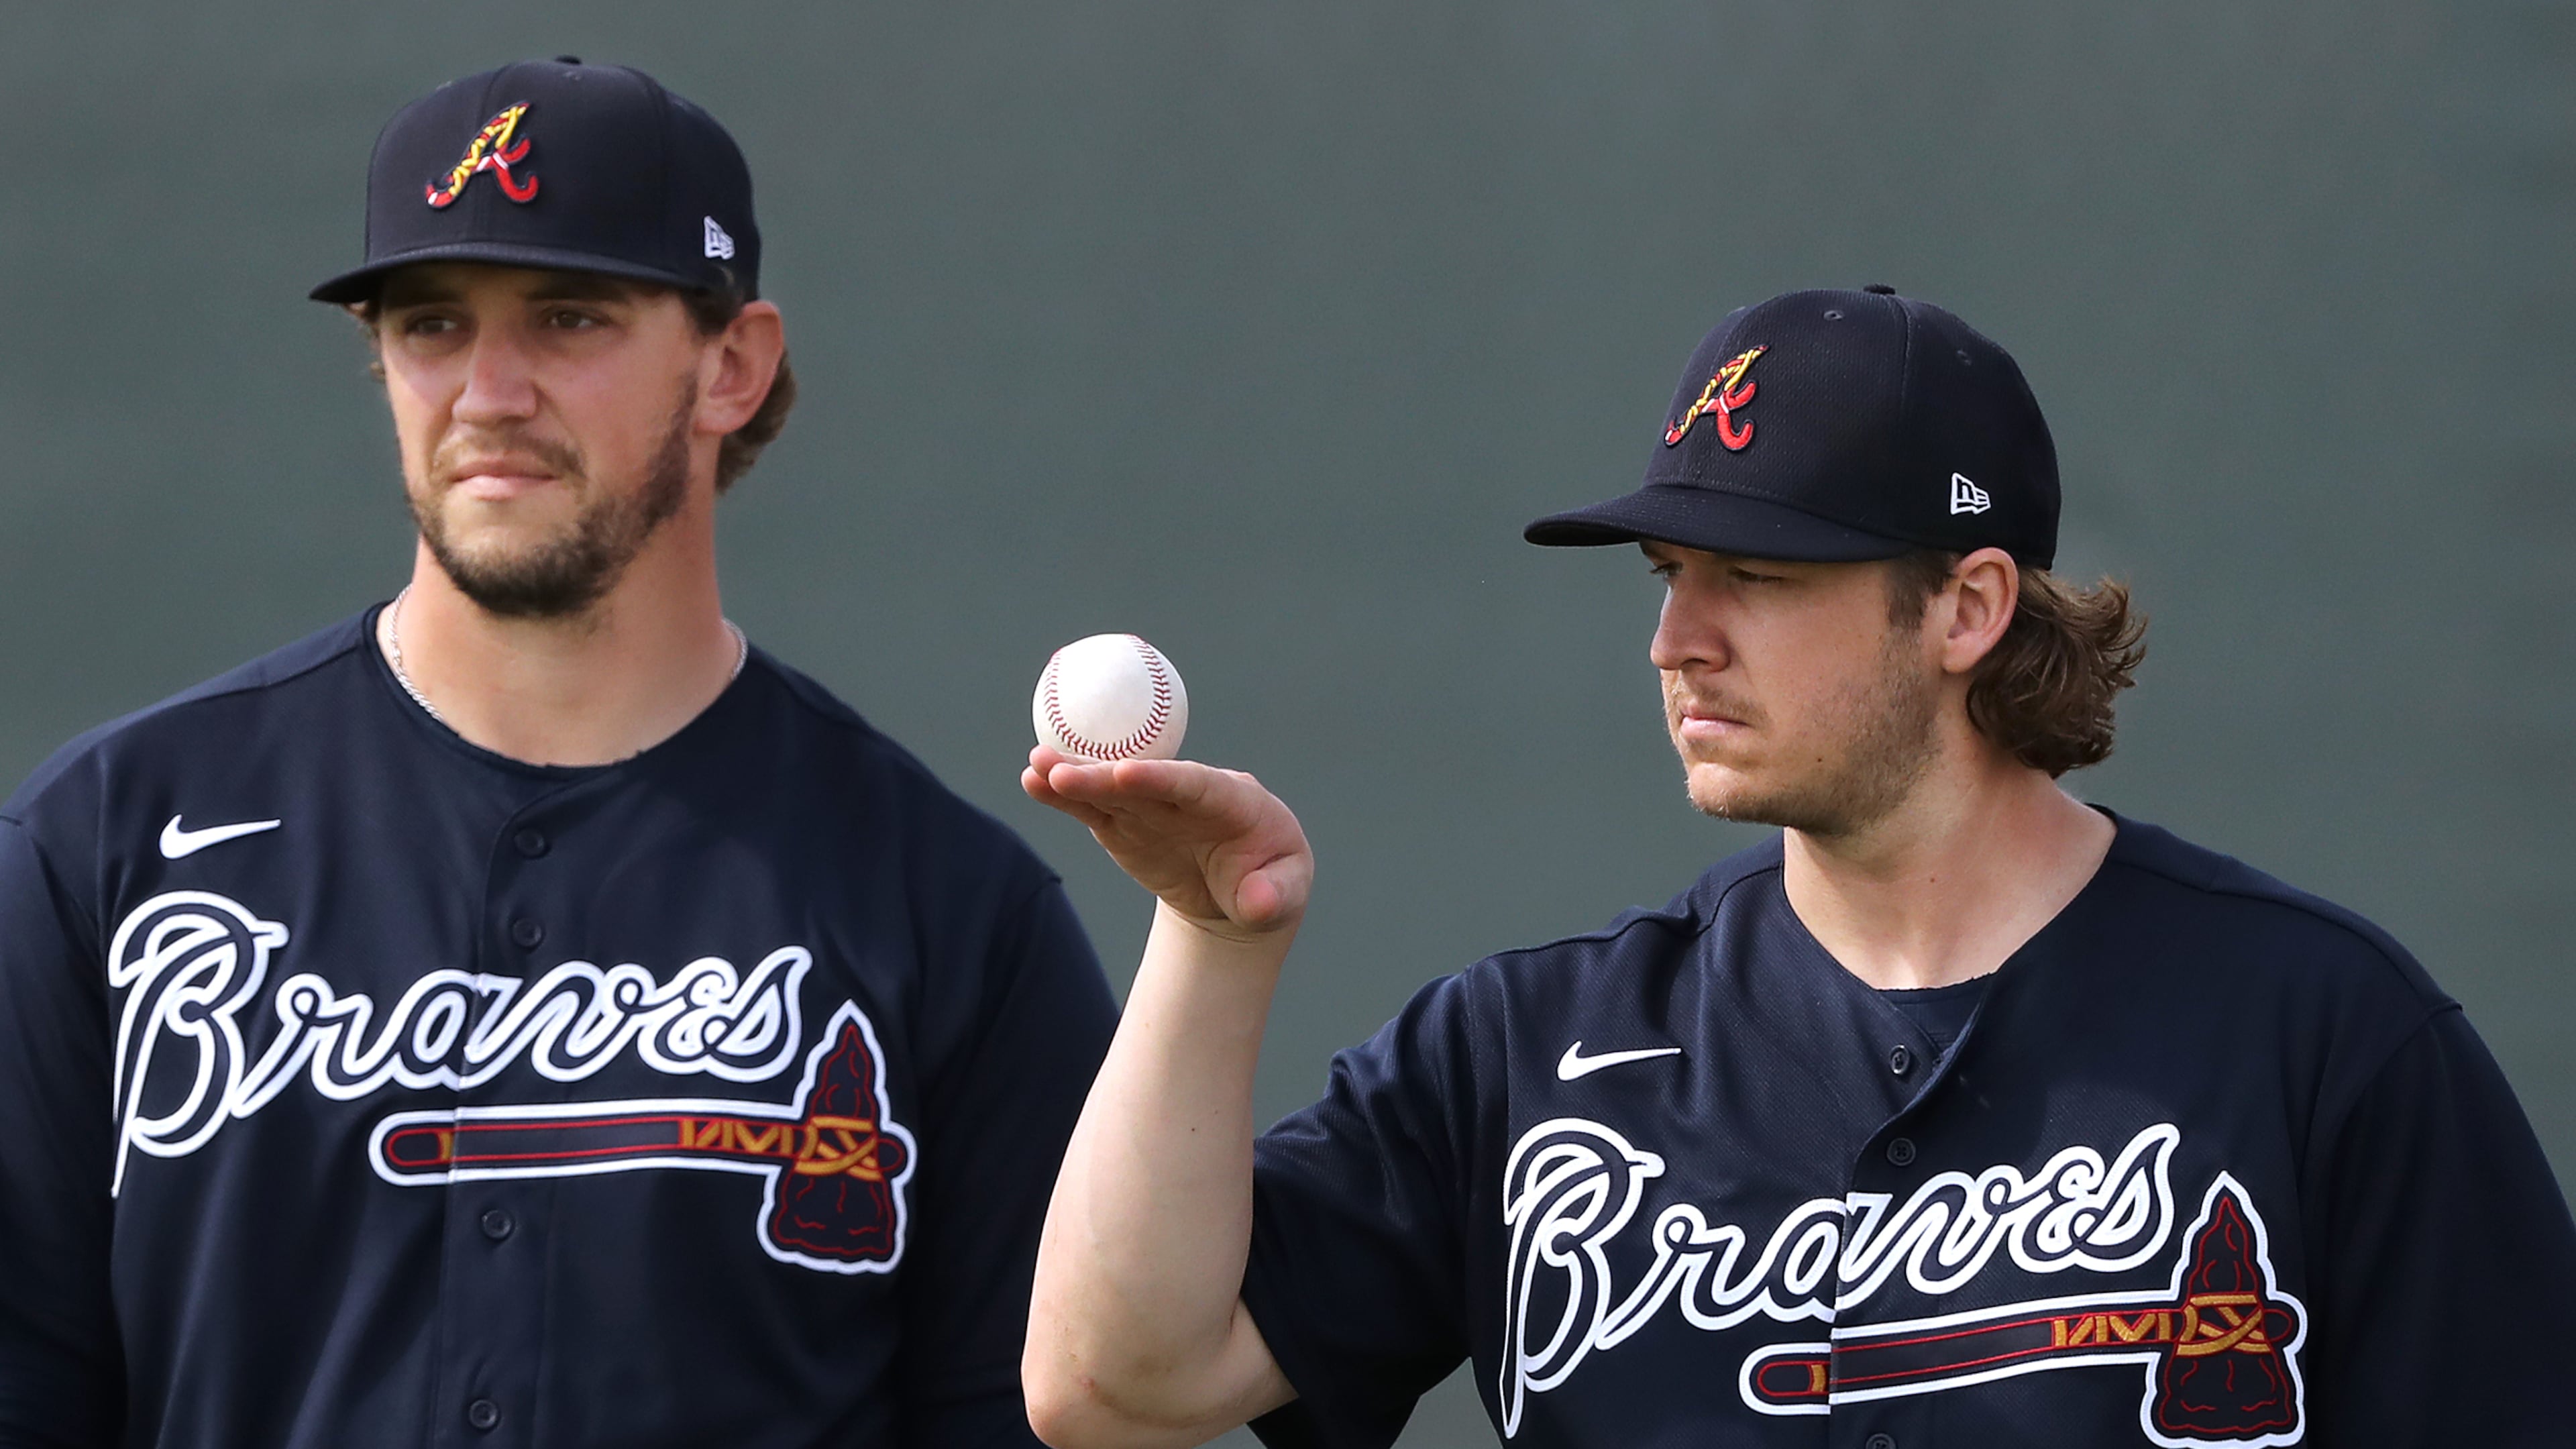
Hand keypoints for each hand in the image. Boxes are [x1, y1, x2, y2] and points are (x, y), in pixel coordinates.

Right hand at [1023, 747, 1311, 939]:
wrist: (1238, 892)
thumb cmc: (1271, 883)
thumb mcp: (1286, 893)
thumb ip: (1274, 896)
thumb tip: (1257, 902)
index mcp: (1234, 799)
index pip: (1194, 784)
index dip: (1159, 777)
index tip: (1124, 773)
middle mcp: (1188, 793)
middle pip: (1142, 781)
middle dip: (1102, 775)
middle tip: (1059, 769)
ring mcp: (1154, 806)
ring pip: (1111, 788)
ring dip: (1074, 776)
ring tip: (1034, 766)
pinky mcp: (1127, 822)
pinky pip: (1094, 808)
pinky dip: (1066, 798)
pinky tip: (1033, 783)